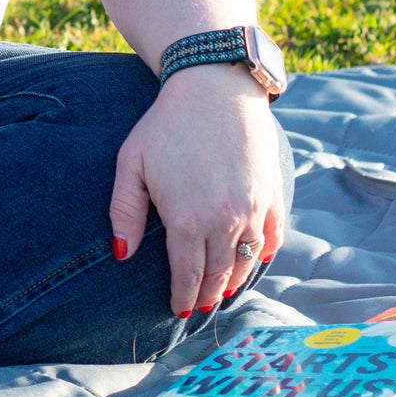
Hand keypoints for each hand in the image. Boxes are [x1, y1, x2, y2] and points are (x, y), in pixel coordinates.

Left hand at [109, 63, 284, 316]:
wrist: (214, 87)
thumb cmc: (165, 124)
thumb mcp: (131, 164)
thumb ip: (124, 212)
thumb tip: (122, 256)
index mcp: (187, 220)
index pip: (187, 276)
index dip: (183, 297)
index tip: (179, 309)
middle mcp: (224, 222)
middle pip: (217, 275)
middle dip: (207, 295)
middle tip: (200, 306)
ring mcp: (253, 210)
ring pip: (246, 262)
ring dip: (233, 280)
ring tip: (222, 290)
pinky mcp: (273, 195)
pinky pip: (271, 238)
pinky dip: (262, 255)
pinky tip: (253, 260)